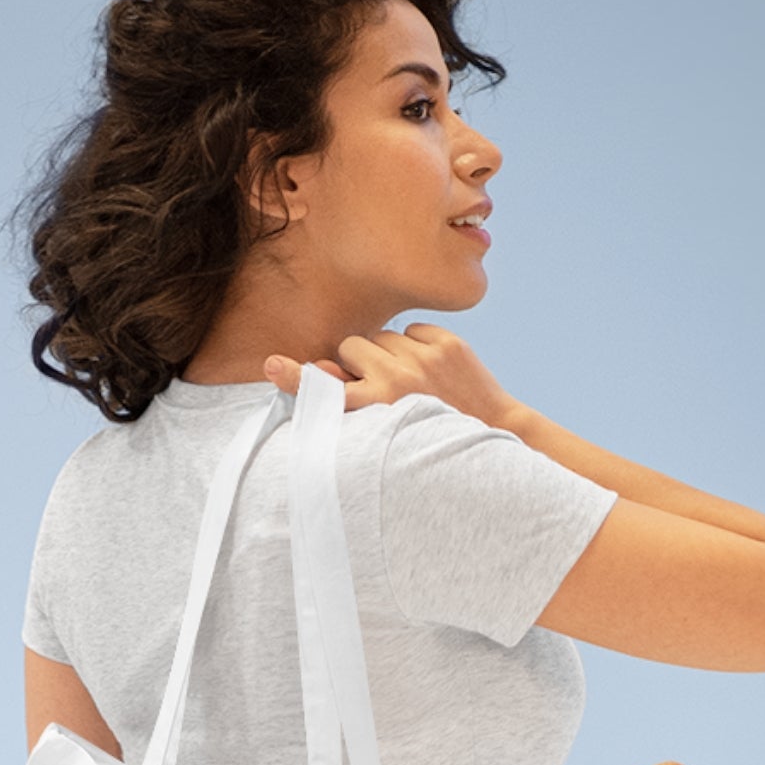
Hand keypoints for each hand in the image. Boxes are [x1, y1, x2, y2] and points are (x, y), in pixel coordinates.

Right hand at [263, 325, 526, 433]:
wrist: (492, 428)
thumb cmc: (432, 435)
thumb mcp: (389, 428)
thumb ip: (352, 400)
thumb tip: (318, 371)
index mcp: (379, 408)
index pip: (328, 390)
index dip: (296, 378)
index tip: (271, 366)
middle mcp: (398, 382)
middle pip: (352, 346)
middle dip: (359, 361)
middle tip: (380, 385)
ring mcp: (424, 359)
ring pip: (380, 336)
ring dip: (387, 353)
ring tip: (409, 380)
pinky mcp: (447, 343)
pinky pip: (411, 329)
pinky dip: (416, 345)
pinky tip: (431, 369)